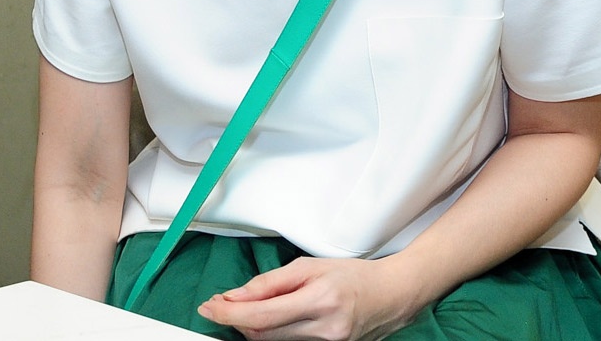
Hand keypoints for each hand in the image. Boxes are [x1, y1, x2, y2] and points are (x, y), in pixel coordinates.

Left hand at [197, 256, 419, 340]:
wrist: (391, 296)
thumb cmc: (353, 276)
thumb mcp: (310, 267)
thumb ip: (271, 283)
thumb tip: (237, 296)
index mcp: (319, 300)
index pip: (262, 315)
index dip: (230, 313)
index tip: (209, 307)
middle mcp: (324, 329)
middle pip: (263, 335)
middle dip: (234, 321)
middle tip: (216, 305)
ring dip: (250, 328)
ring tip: (239, 310)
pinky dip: (270, 334)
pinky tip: (263, 321)